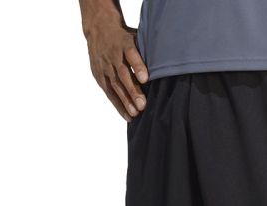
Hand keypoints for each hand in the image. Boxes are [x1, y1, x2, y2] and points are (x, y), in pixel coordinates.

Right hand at [83, 6, 147, 121]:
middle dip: (132, 90)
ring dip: (125, 101)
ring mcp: (104, 66)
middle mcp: (113, 55)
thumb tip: (167, 62)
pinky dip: (118, 105)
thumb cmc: (124, 36)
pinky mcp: (99, 75)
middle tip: (142, 105)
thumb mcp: (135, 36)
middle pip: (123, 74)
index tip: (145, 79)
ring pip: (115, 85)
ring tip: (135, 113)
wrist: (98, 28)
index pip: (131, 53)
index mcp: (124, 43)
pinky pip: (109, 92)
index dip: (138, 66)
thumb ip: (147, 50)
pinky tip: (127, 116)